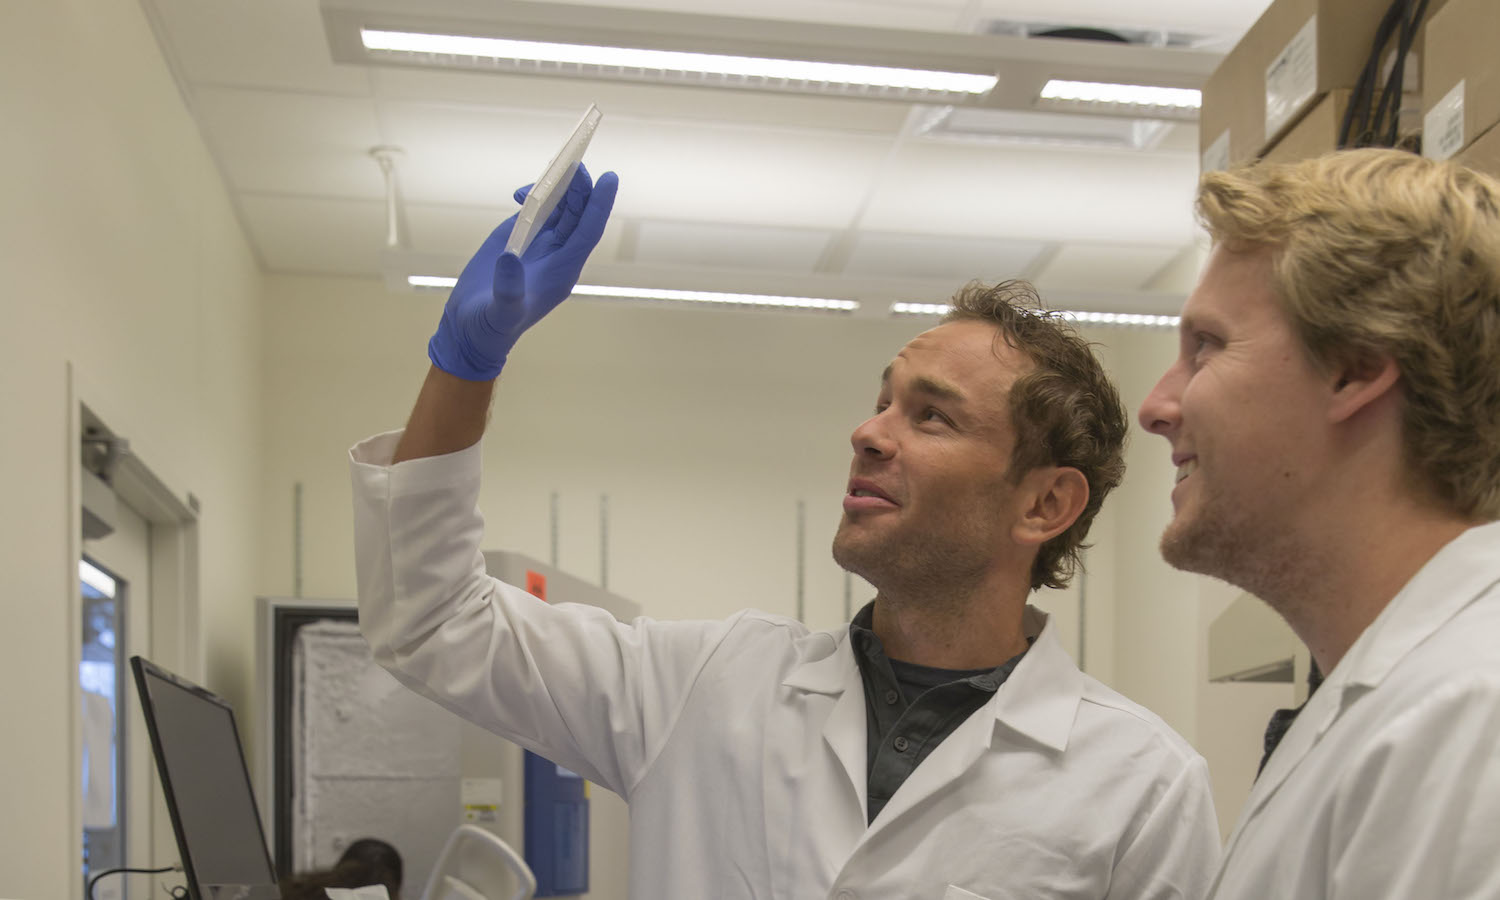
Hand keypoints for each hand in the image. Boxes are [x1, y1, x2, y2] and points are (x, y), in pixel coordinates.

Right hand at [428, 164, 618, 380]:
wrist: (471, 328)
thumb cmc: (490, 327)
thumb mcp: (501, 312)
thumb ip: (508, 289)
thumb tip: (510, 256)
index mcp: (562, 272)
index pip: (588, 232)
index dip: (600, 205)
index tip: (609, 177)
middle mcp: (557, 256)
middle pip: (578, 214)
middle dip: (580, 188)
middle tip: (574, 162)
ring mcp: (540, 246)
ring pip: (561, 209)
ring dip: (561, 187)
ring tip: (555, 165)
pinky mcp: (520, 239)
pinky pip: (538, 211)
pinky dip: (535, 196)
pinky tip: (521, 192)